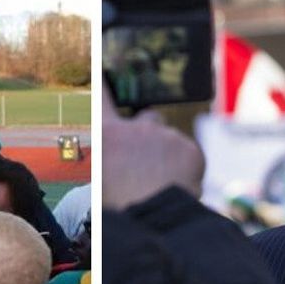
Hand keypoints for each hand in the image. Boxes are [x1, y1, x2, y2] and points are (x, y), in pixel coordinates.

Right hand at [102, 85, 204, 209]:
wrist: (148, 216)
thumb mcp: (96, 182)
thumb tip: (119, 168)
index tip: (106, 67)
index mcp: (105, 137)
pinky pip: (189, 156)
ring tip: (162, 184)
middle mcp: (134, 128)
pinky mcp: (188, 149)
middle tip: (147, 163)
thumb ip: (108, 166)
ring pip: (170, 140)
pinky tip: (177, 187)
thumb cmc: (116, 207)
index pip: (103, 98)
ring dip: (169, 156)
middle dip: (151, 134)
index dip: (105, 82)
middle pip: (148, 118)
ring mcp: (163, 136)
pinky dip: (187, 170)